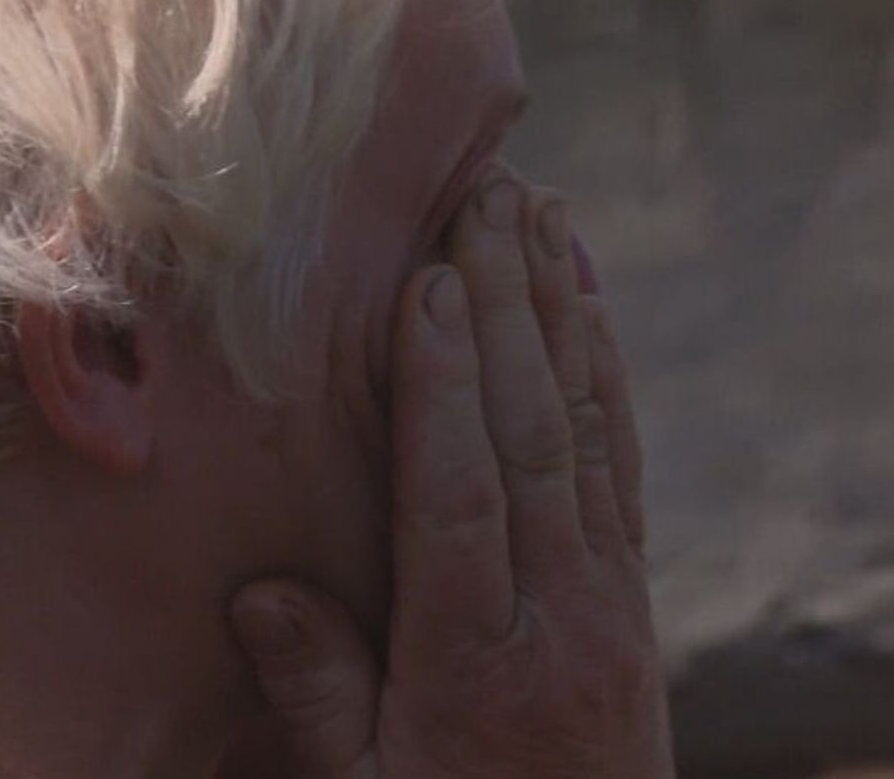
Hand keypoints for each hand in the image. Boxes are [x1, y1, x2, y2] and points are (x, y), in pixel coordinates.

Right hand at [219, 175, 673, 777]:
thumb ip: (321, 694)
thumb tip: (261, 595)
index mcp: (478, 659)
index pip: (460, 493)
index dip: (445, 383)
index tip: (431, 283)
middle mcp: (559, 610)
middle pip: (533, 434)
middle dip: (509, 308)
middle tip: (489, 198)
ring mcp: (609, 596)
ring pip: (587, 432)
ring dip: (564, 315)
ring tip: (545, 218)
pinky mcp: (632, 593)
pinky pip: (621, 465)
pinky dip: (607, 378)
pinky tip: (592, 312)